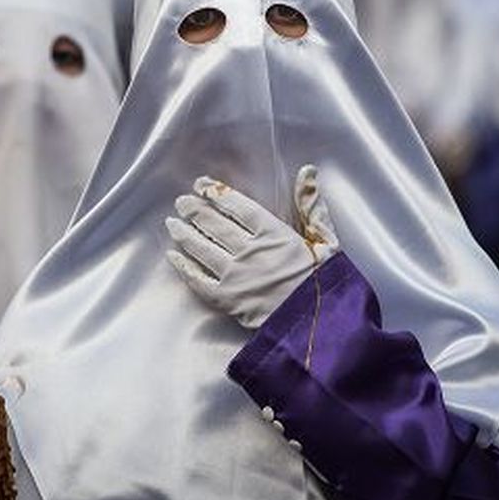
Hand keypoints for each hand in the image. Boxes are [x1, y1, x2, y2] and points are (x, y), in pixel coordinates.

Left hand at [165, 165, 339, 328]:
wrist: (320, 327)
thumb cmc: (326, 283)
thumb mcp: (326, 240)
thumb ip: (311, 206)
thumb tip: (307, 172)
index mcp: (274, 234)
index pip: (238, 207)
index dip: (217, 193)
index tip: (202, 184)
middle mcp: (251, 252)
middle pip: (215, 225)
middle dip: (195, 211)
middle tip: (181, 202)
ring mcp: (236, 276)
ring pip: (203, 249)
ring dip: (184, 234)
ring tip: (172, 223)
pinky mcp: (228, 300)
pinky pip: (199, 281)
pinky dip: (184, 267)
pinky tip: (173, 257)